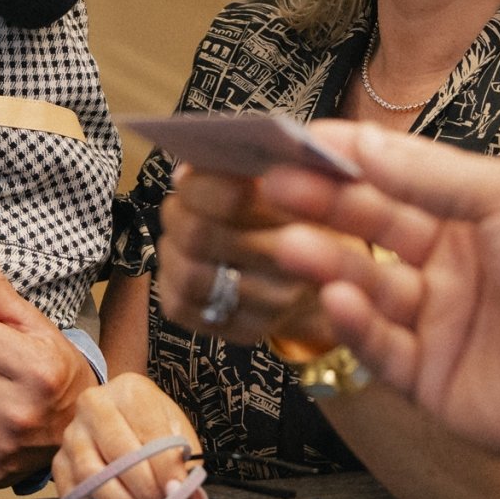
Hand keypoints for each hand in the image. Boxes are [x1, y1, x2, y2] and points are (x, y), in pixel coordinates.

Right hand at [51, 374, 208, 498]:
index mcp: (129, 390)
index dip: (166, 469)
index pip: (149, 434)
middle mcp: (94, 405)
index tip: (179, 495)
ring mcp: (72, 434)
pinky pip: (72, 492)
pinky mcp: (58, 460)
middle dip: (146, 491)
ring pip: (92, 476)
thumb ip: (186, 460)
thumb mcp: (174, 426)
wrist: (113, 411)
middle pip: (120, 455)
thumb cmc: (147, 419)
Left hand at [155, 165, 336, 348]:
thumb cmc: (297, 214)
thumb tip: (187, 175)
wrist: (329, 275)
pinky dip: (170, 278)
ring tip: (181, 230)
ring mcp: (268, 309)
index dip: (198, 184)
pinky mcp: (243, 332)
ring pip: (188, 276)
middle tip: (180, 201)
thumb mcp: (292, 179)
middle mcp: (292, 273)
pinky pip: (181, 307)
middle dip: (178, 212)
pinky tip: (185, 260)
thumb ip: (246, 167)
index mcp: (306, 220)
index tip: (190, 176)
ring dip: (172, 246)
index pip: (231, 200)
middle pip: (200, 237)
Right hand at [259, 120, 499, 482]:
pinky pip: (379, 348)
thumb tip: (359, 139)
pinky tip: (336, 299)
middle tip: (270, 188)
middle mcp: (453, 266)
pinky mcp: (432, 380)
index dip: (343, 161)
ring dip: (326, 262)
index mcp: (475, 215)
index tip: (290, 143)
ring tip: (291, 244)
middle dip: (321, 206)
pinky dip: (354, 323)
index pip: (394, 179)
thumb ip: (426, 172)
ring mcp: (441, 323)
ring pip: (366, 287)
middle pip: (370, 229)